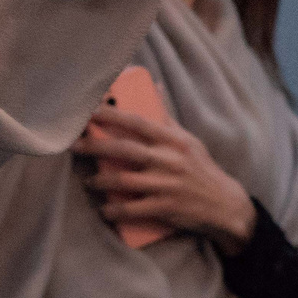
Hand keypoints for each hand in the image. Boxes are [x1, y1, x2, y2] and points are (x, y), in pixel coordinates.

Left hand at [74, 106, 257, 251]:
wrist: (224, 204)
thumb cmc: (201, 169)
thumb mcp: (189, 141)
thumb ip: (167, 118)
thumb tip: (154, 87)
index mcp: (174, 141)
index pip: (139, 122)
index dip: (112, 114)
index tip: (89, 110)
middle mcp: (170, 160)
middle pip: (125, 149)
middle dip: (95, 146)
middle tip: (74, 145)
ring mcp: (167, 185)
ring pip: (124, 180)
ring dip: (101, 181)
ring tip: (90, 181)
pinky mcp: (165, 207)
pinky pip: (132, 209)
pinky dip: (114, 210)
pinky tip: (105, 209)